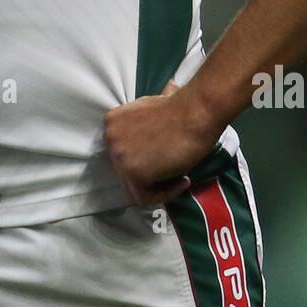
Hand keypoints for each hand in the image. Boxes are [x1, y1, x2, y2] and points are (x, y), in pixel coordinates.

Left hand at [104, 79, 222, 207]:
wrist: (196, 112)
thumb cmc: (181, 109)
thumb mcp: (150, 108)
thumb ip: (139, 125)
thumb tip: (147, 135)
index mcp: (112, 122)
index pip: (121, 153)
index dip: (143, 160)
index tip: (162, 159)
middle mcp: (110, 138)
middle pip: (124, 171)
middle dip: (149, 175)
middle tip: (172, 172)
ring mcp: (119, 156)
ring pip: (133, 188)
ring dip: (158, 187)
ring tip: (180, 178)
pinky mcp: (133, 173)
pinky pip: (145, 198)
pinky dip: (166, 194)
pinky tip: (183, 181)